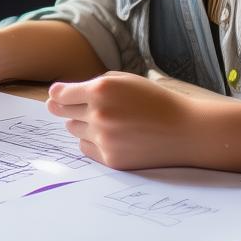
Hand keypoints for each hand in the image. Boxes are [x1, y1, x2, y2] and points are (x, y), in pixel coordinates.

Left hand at [46, 71, 199, 169]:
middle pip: (63, 113)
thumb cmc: (153, 100)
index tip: (57, 95)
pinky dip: (93, 141)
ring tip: (109, 120)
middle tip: (75, 107)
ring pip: (74, 130)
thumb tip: (56, 96)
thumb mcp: (124, 80)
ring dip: (83, 124)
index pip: (60, 94)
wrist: (183, 131)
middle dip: (66, 108)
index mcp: (100, 90)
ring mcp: (104, 139)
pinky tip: (113, 135)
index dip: (57, 94)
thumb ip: (91, 84)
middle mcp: (99, 115)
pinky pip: (86, 148)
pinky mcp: (110, 159)